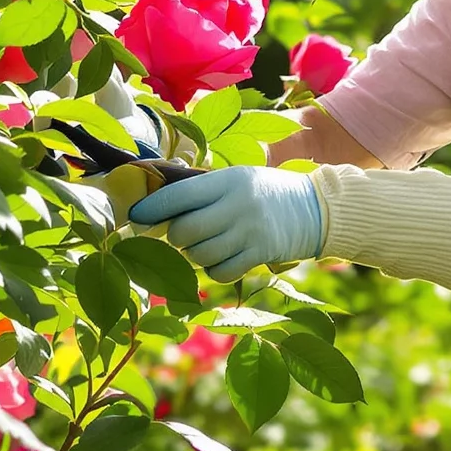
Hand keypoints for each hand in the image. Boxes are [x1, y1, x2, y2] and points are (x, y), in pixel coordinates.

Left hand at [129, 167, 327, 280]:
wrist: (315, 208)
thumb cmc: (264, 191)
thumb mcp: (236, 178)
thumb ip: (201, 188)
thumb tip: (155, 202)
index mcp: (227, 180)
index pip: (178, 195)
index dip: (151, 209)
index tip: (135, 216)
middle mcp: (237, 205)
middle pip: (184, 231)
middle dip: (175, 237)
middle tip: (180, 234)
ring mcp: (250, 232)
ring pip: (200, 255)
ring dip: (194, 255)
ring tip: (204, 244)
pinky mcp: (260, 255)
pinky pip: (220, 272)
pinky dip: (214, 269)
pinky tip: (221, 258)